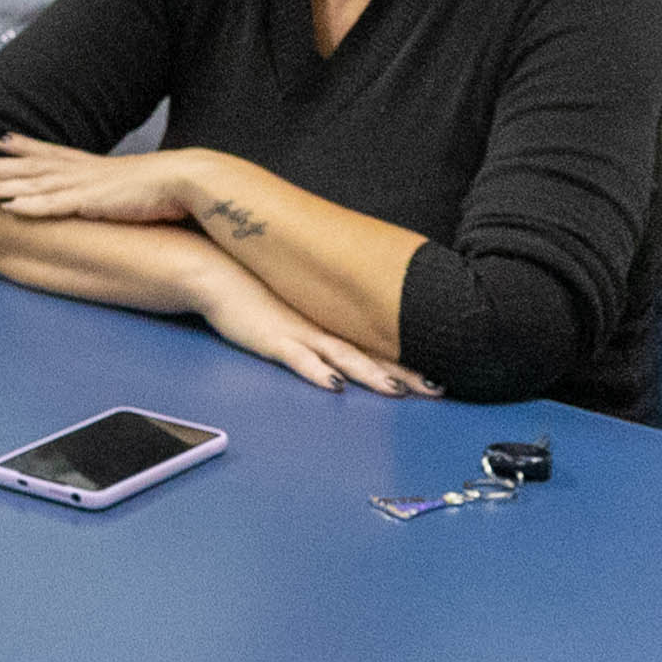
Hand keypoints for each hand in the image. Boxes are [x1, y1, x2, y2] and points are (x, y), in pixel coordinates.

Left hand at [0, 139, 216, 232]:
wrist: (188, 182)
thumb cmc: (169, 188)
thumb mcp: (137, 185)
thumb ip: (122, 189)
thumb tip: (123, 193)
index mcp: (95, 167)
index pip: (52, 152)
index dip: (25, 146)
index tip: (1, 138)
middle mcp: (84, 171)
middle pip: (32, 165)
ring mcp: (85, 186)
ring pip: (33, 184)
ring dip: (2, 185)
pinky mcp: (91, 203)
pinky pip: (53, 205)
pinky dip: (28, 205)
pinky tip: (7, 207)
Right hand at [189, 262, 427, 397]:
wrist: (220, 271)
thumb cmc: (258, 292)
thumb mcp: (299, 309)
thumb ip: (321, 326)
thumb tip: (343, 346)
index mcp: (333, 322)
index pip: (379, 345)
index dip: (410, 360)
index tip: (440, 374)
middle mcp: (324, 327)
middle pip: (372, 353)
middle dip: (406, 373)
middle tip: (438, 389)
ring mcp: (300, 332)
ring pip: (344, 356)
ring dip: (372, 375)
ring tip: (399, 391)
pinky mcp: (273, 340)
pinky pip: (299, 359)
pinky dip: (317, 372)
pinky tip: (335, 385)